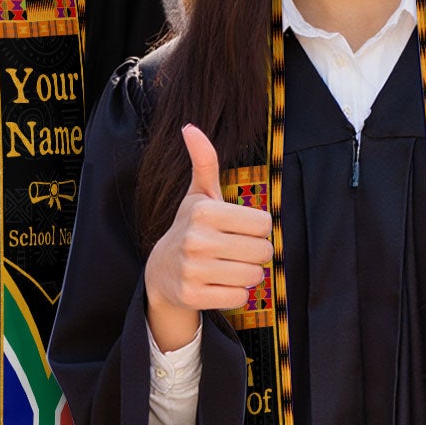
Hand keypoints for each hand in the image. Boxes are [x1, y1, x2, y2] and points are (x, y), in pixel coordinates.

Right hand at [142, 125, 272, 352]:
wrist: (161, 271)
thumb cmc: (190, 227)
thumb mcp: (198, 195)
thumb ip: (204, 161)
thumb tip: (189, 127)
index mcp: (203, 210)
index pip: (264, 223)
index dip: (257, 228)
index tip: (239, 230)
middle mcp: (196, 239)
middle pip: (263, 251)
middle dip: (255, 253)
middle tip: (236, 251)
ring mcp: (192, 269)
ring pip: (254, 276)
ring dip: (248, 275)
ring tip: (228, 267)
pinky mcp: (193, 296)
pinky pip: (239, 298)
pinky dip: (236, 294)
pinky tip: (218, 284)